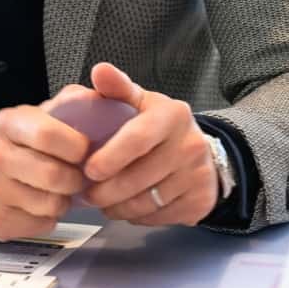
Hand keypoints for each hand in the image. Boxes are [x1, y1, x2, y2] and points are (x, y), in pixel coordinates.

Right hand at [0, 104, 89, 240]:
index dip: (77, 147)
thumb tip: (96, 97)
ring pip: (50, 204)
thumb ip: (70, 104)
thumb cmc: (20, 146)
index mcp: (7, 123)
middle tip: (75, 176)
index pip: (48, 134)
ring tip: (56, 191)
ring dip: (63, 201)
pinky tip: (38, 206)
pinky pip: (40, 225)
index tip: (83, 151)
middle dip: (75, 179)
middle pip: (54, 175)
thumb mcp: (40, 117)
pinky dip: (48, 218)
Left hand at [79, 62, 216, 225]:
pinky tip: (127, 208)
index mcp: (173, 115)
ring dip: (118, 207)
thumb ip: (118, 88)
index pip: (139, 137)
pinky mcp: (200, 202)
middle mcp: (190, 144)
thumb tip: (99, 70)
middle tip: (88, 194)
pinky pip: (159, 217)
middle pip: (140, 176)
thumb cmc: (159, 126)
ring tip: (103, 203)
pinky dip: (137, 216)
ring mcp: (198, 175)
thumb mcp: (141, 102)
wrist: (200, 152)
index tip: (89, 170)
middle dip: (107, 191)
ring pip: (148, 202)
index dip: (111, 156)